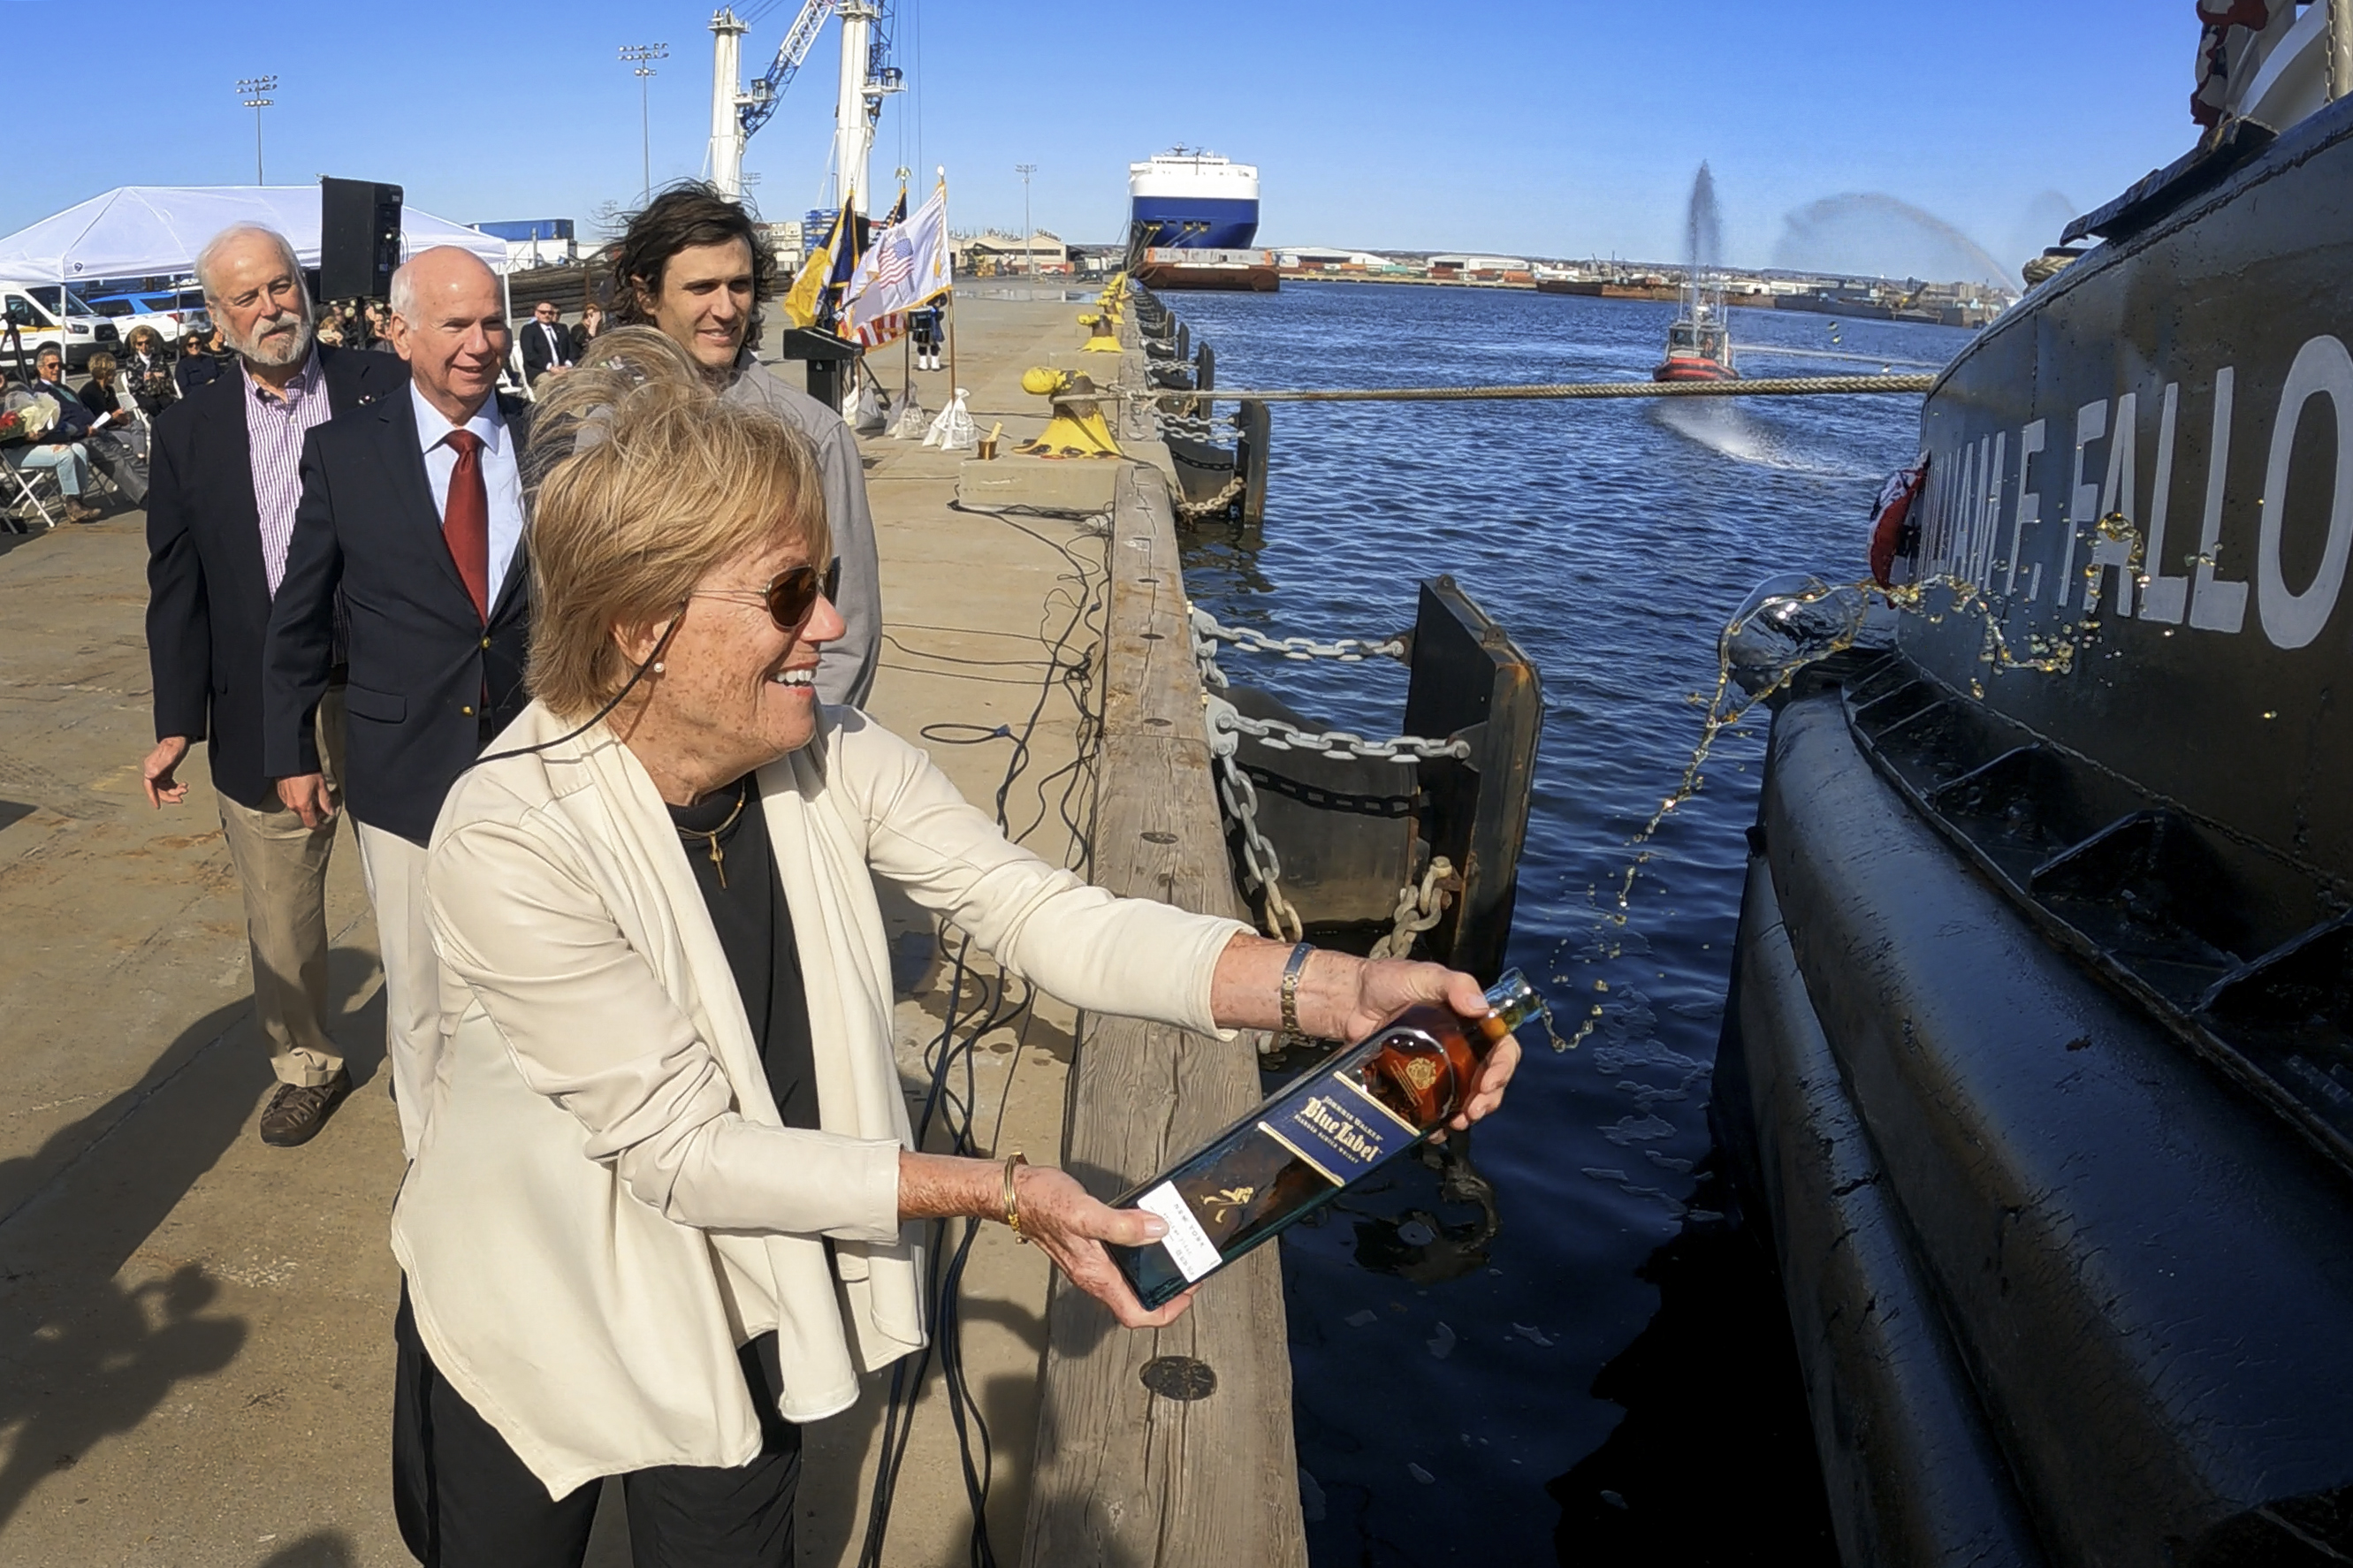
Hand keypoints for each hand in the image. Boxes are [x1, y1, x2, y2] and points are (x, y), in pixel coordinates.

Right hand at [142, 736, 189, 806]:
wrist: (180, 737)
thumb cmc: (175, 744)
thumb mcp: (170, 755)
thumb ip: (160, 765)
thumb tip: (149, 776)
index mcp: (150, 767)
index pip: (149, 785)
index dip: (152, 796)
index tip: (158, 806)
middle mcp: (153, 770)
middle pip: (157, 789)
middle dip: (168, 796)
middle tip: (180, 799)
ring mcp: (159, 771)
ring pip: (164, 788)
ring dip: (174, 792)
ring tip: (185, 789)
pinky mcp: (166, 771)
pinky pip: (169, 784)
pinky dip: (176, 787)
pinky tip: (184, 786)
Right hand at [276, 773, 334, 827]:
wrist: (290, 760)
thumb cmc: (306, 771)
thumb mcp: (321, 786)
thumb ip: (326, 802)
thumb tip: (331, 812)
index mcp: (303, 806)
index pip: (311, 823)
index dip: (319, 826)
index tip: (325, 824)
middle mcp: (292, 805)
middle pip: (305, 816)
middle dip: (315, 814)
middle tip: (323, 805)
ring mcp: (285, 800)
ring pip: (298, 809)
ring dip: (307, 807)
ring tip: (315, 796)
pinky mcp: (281, 793)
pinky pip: (292, 802)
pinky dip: (300, 801)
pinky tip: (305, 791)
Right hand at [1012, 1164, 1197, 1329]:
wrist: (1016, 1194)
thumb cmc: (1043, 1203)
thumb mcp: (1085, 1213)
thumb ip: (1122, 1225)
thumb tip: (1157, 1231)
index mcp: (1095, 1275)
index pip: (1135, 1315)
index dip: (1165, 1312)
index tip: (1186, 1294)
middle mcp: (1093, 1275)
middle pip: (1136, 1302)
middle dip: (1166, 1293)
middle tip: (1187, 1275)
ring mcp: (1090, 1263)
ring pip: (1128, 1283)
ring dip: (1153, 1275)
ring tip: (1174, 1254)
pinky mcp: (1088, 1248)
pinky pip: (1120, 1263)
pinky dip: (1139, 1255)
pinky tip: (1148, 1232)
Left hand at [1316, 956, 1522, 1136]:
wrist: (1349, 1000)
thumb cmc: (1388, 981)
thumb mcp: (1425, 976)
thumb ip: (1454, 984)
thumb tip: (1480, 1007)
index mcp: (1469, 1024)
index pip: (1501, 1048)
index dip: (1503, 1068)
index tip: (1489, 1083)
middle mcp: (1460, 1049)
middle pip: (1487, 1080)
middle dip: (1487, 1099)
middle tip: (1474, 1112)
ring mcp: (1437, 1069)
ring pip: (1464, 1098)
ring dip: (1467, 1115)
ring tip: (1458, 1124)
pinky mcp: (1414, 1084)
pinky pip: (1432, 1109)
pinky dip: (1437, 1123)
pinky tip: (1434, 1131)